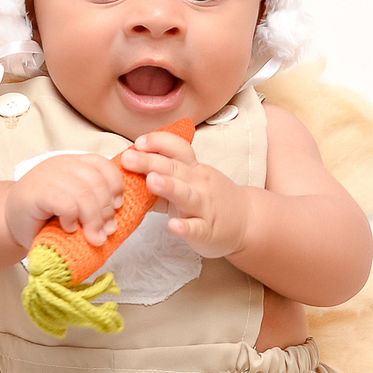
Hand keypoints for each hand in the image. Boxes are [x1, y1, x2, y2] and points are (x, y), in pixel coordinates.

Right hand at [4, 152, 125, 250]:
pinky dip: (72, 218)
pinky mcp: (37, 192)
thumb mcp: (75, 204)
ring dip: (93, 220)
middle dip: (106, 211)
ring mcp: (48, 176)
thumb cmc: (45, 217)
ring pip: (85, 194)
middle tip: (105, 232)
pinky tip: (68, 228)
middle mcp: (62, 164)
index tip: (118, 207)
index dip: (116, 186)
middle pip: (97, 182)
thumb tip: (119, 216)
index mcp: (74, 163)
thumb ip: (94, 202)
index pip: (104, 165)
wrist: (9, 223)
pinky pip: (66, 203)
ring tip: (92, 237)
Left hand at [120, 129, 250, 259]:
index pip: (177, 149)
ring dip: (169, 187)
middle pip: (175, 169)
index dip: (159, 143)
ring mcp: (205, 207)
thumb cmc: (209, 199)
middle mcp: (199, 183)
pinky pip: (196, 228)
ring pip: (186, 194)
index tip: (139, 142)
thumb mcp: (189, 181)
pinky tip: (173, 226)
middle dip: (151, 162)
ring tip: (151, 181)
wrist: (246, 222)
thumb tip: (126, 170)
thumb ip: (161, 175)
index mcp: (193, 169)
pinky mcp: (208, 230)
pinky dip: (185, 227)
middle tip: (128, 158)